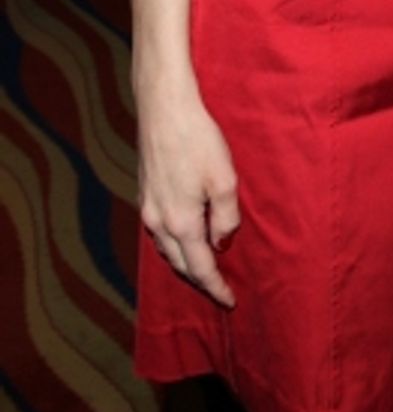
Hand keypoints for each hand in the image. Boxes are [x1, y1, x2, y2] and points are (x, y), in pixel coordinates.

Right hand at [138, 89, 240, 306]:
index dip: (215, 288)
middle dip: (200, 280)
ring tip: (205, 267)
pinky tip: (185, 237)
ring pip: (166, 249)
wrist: (164, 109)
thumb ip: (226, 218)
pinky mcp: (144, 194)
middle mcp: (158, 222)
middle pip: (180, 265)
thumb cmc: (199, 141)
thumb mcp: (224, 180)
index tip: (230, 302)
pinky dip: (174, 244)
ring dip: (186, 263)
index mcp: (181, 223)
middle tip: (219, 290)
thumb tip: (221, 243)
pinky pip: (159, 232)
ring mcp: (147, 208)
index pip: (200, 268)